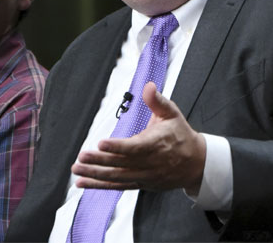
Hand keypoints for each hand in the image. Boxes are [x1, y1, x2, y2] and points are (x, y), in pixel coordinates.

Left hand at [72, 82, 206, 192]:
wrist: (196, 163)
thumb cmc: (181, 136)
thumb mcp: (172, 114)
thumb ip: (157, 100)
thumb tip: (148, 86)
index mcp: (156, 144)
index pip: (135, 147)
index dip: (117, 147)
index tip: (101, 143)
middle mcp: (150, 163)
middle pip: (121, 164)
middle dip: (99, 161)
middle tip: (81, 158)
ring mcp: (144, 176)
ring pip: (117, 178)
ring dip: (95, 175)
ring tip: (77, 171)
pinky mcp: (140, 184)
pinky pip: (118, 186)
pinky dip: (100, 186)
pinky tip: (84, 183)